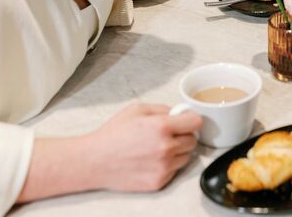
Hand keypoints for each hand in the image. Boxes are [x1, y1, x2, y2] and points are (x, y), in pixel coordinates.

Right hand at [86, 103, 201, 191]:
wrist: (96, 161)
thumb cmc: (114, 134)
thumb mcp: (137, 109)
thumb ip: (163, 109)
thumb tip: (179, 113)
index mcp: (162, 127)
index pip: (196, 122)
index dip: (191, 120)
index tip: (186, 121)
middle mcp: (166, 148)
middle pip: (193, 140)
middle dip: (184, 135)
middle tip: (169, 134)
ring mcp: (163, 167)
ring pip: (186, 156)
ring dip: (178, 151)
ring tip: (158, 147)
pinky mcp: (159, 181)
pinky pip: (175, 170)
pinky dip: (169, 164)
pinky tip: (152, 159)